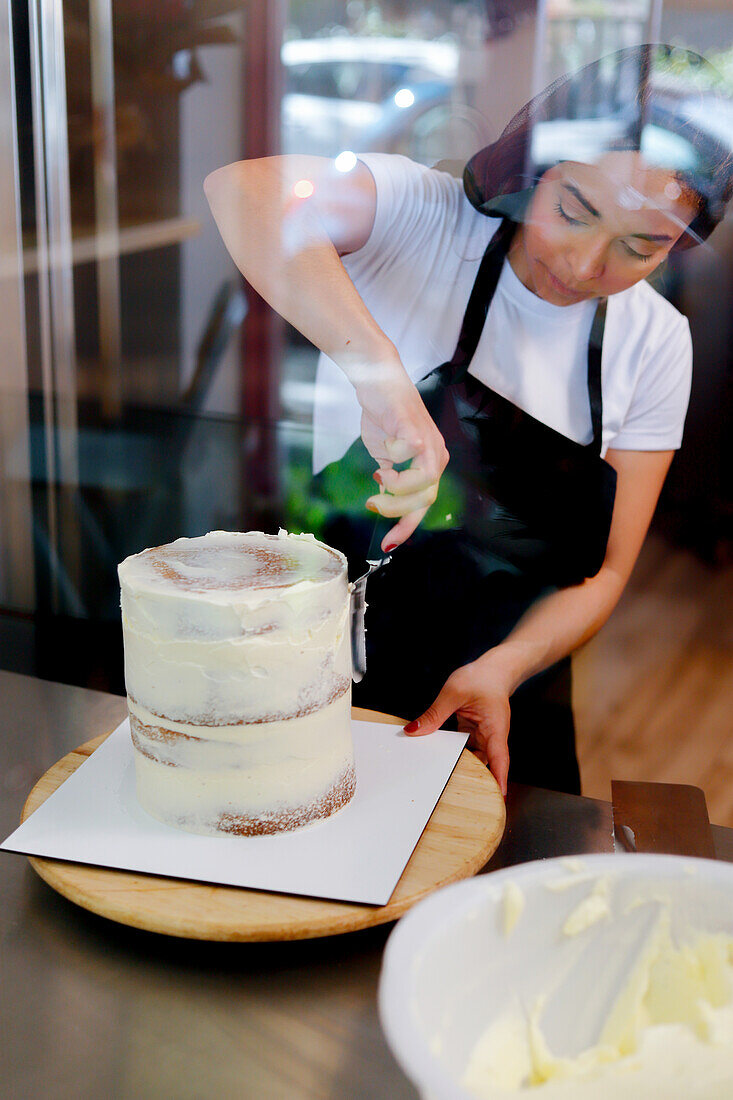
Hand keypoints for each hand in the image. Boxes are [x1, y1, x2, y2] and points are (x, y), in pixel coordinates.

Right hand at [355, 362, 448, 550]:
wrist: (376, 381)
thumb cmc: (382, 414)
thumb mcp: (384, 453)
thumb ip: (388, 476)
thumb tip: (382, 496)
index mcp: (431, 461)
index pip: (425, 503)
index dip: (406, 527)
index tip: (389, 544)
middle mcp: (436, 453)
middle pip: (426, 500)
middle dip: (398, 513)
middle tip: (374, 507)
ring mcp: (428, 441)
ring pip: (422, 484)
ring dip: (395, 491)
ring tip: (379, 480)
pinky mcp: (414, 429)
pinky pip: (407, 458)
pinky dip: (391, 464)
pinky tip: (382, 458)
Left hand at [403, 659, 511, 796]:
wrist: (493, 669)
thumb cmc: (482, 678)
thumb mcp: (453, 693)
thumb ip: (434, 714)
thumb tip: (414, 730)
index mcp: (494, 727)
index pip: (498, 758)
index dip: (498, 778)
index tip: (498, 798)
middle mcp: (492, 735)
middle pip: (484, 763)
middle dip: (473, 778)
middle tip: (453, 793)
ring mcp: (484, 735)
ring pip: (474, 757)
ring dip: (460, 764)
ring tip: (441, 777)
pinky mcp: (475, 733)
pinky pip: (465, 748)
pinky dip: (455, 752)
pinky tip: (440, 756)